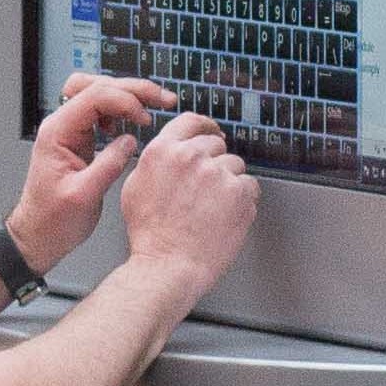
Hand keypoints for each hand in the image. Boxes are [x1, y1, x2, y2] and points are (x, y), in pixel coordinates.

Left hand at [2, 72, 166, 275]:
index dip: (124, 100)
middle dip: (131, 89)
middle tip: (161, 99)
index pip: (93, 96)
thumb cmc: (52, 220)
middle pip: (96, 86)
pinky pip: (101, 112)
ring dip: (127, 95)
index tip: (145, 118)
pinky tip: (133, 124)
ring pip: (99, 94)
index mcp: (57, 132)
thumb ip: (108, 166)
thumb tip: (130, 140)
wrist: (37, 234)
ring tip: (153, 107)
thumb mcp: (83, 196)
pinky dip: (121, 111)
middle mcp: (62, 126)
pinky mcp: (80, 140)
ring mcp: (71, 131)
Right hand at [105, 111, 259, 302]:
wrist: (169, 264)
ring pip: (234, 166)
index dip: (205, 125)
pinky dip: (243, 200)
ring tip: (213, 208)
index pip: (190, 121)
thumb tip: (168, 153)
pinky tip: (225, 216)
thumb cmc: (150, 234)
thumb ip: (155, 162)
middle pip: (216, 145)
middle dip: (214, 162)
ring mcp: (218, 173)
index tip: (212, 131)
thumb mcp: (135, 187)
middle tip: (207, 188)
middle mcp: (191, 157)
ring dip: (228, 182)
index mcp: (163, 151)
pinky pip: (250, 187)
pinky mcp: (240, 192)